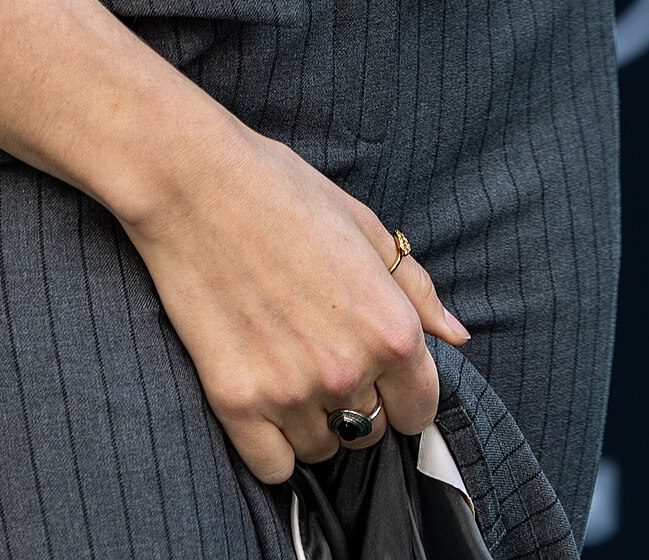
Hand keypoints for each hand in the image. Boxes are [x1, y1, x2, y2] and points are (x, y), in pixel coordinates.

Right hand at [119, 109, 470, 484]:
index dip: (401, 391)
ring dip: (310, 420)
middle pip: (371, 432)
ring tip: (284, 362)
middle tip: (319, 351)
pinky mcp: (237, 403)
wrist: (191, 179)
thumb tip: (457, 335)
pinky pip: (274, 468)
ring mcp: (291, 392)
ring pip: (322, 449)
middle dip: (355, 402)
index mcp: (391, 329)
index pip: (420, 410)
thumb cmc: (280, 190)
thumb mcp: (363, 224)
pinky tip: (260, 395)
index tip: (376, 371)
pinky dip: (270, 445)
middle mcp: (348, 371)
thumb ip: (416, 287)